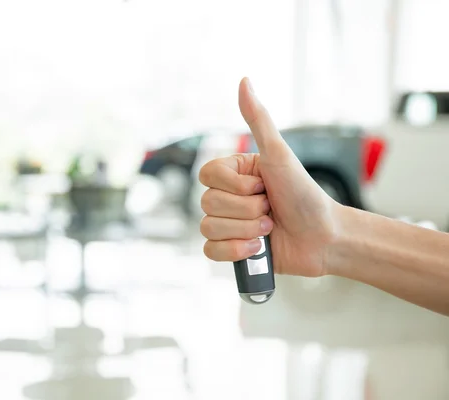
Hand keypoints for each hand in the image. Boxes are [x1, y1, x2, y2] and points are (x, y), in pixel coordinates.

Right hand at [199, 78, 341, 276]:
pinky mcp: (231, 250)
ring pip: (209, 228)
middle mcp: (229, 197)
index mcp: (235, 174)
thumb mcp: (279, 155)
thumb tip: (244, 81)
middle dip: (246, 210)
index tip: (262, 186)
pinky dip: (235, 252)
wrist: (324, 237)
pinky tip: (257, 247)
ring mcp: (228, 224)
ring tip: (269, 228)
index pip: (207, 176)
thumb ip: (258, 120)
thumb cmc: (305, 194)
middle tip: (271, 209)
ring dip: (245, 230)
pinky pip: (210, 251)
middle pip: (208, 204)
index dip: (235, 185)